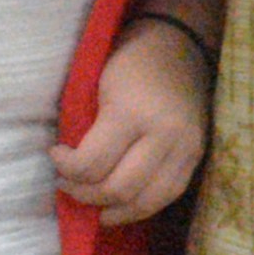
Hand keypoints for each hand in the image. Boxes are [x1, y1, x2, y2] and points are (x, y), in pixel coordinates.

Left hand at [52, 17, 211, 225]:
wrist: (180, 45)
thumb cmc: (131, 62)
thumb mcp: (101, 86)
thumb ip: (89, 129)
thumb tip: (70, 168)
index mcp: (133, 113)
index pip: (92, 164)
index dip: (66, 168)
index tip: (56, 154)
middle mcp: (164, 135)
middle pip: (118, 189)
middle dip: (85, 193)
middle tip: (68, 183)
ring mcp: (186, 148)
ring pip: (145, 202)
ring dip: (113, 208)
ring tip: (94, 202)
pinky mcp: (197, 156)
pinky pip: (167, 196)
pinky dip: (141, 207)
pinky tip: (121, 205)